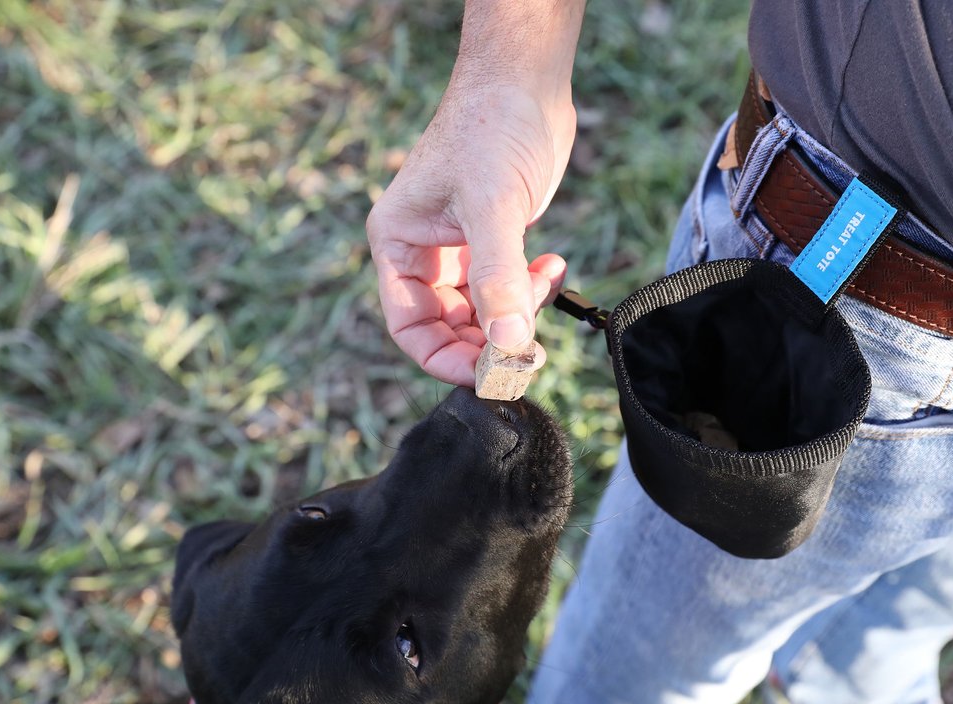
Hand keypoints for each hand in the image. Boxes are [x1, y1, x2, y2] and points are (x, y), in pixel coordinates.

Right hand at [367, 82, 575, 386]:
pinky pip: (509, 286)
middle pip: (447, 325)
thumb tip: (509, 344)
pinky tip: (554, 265)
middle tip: (529, 347)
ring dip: (517, 310)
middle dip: (488, 338)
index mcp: (398, 243)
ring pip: (483, 310)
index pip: (409, 325)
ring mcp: (459, 248)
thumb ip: (498, 279)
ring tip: (544, 282)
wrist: (526, 82)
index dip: (443, 357)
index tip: (486, 372)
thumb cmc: (491, 128)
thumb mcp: (491, 207)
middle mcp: (423, 251)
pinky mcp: (494, 240)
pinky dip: (533, 287)